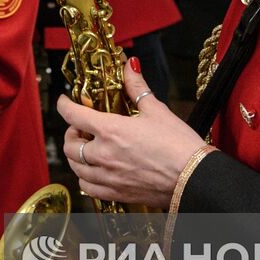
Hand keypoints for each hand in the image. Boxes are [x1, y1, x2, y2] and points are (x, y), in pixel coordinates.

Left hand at [58, 57, 205, 206]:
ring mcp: (109, 176)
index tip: (65, 102)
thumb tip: (130, 66)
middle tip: (81, 128)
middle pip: (70, 144)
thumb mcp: (157, 110)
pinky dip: (85, 178)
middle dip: (71, 133)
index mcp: (112, 130)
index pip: (74, 115)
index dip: (65, 105)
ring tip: (87, 149)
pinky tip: (94, 172)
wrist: (194, 178)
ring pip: (76, 168)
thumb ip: (137, 88)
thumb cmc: (179, 144)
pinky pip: (88, 188)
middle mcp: (104, 155)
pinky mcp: (116, 193)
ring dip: (76, 156)